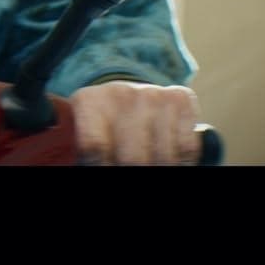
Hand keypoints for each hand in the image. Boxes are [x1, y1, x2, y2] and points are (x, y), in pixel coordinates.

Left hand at [69, 80, 201, 165]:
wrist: (131, 96)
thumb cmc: (105, 126)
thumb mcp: (87, 134)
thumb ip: (88, 151)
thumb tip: (77, 163)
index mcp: (88, 102)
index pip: (94, 148)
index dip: (102, 166)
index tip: (106, 168)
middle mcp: (120, 93)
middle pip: (132, 158)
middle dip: (131, 170)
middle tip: (129, 169)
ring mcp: (152, 94)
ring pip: (163, 157)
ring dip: (158, 167)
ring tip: (150, 163)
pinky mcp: (179, 98)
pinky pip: (187, 148)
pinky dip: (181, 161)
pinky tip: (169, 157)